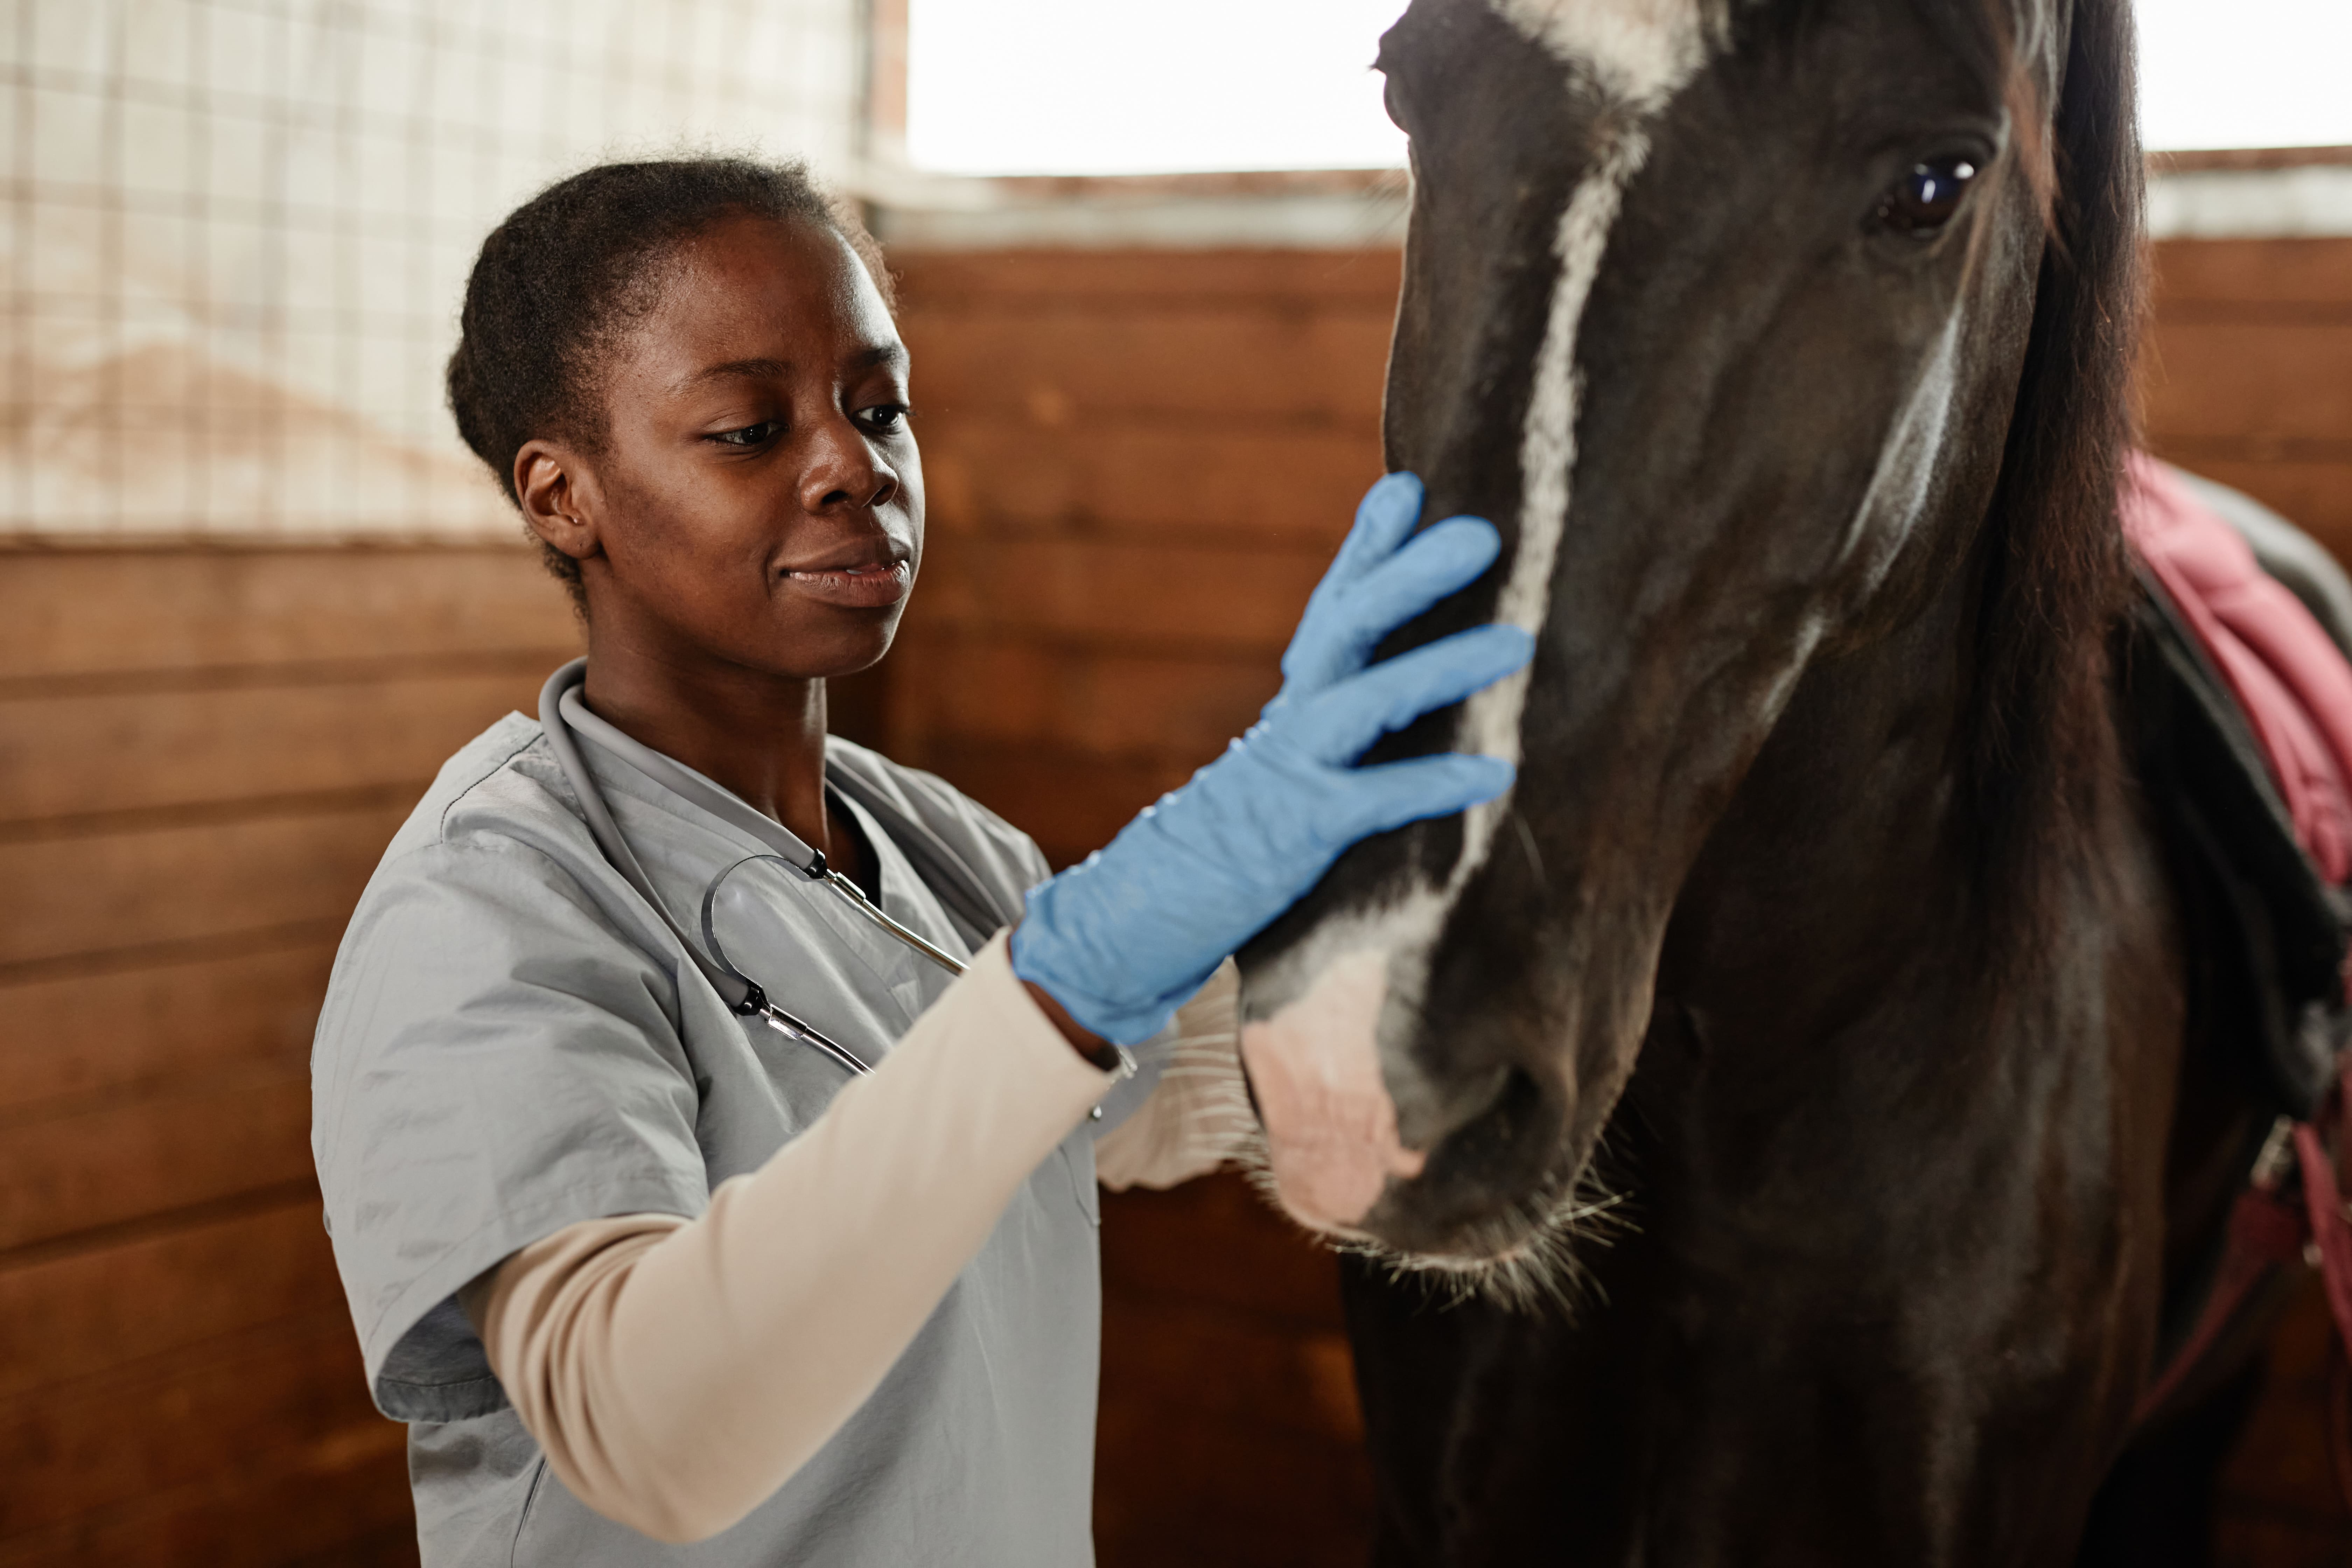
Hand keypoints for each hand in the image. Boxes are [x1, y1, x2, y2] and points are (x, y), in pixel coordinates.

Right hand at [1011, 472, 1531, 1044]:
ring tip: (1517, 642)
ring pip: (1365, 701)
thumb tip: (1392, 674)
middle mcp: (1294, 718)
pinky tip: (1495, 774)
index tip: (1408, 486)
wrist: (1152, 903)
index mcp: (1298, 698)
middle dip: (1411, 575)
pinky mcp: (1299, 831)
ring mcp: (1293, 771)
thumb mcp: (1295, 757)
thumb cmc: (1246, 830)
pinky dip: (1434, 783)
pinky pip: (1376, 801)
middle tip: (1480, 533)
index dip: (1370, 546)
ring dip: (1439, 666)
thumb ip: (1344, 711)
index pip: (1336, 605)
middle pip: (1348, 626)